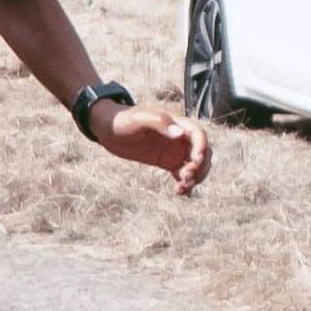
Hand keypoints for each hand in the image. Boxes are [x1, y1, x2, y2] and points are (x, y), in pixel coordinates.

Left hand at [90, 102, 211, 195]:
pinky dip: (185, 183)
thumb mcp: (139, 119)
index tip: (195, 161)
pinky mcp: (166, 162)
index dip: (202, 148)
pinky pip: (182, 173)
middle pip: (202, 152)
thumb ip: (160, 122)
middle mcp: (179, 137)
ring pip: (195, 165)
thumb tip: (179, 133)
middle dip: (200, 166)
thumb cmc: (123, 119)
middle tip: (185, 177)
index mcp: (177, 123)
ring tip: (182, 187)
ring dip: (195, 177)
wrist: (108, 129)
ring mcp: (174, 150)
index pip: (199, 135)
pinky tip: (179, 192)